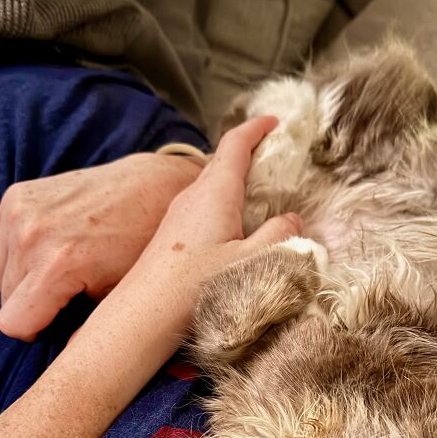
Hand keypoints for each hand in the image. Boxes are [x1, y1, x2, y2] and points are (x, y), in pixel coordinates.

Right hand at [0, 152, 204, 340]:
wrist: (151, 189)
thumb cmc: (142, 247)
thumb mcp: (120, 297)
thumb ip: (86, 330)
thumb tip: (70, 363)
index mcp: (56, 265)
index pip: (13, 323)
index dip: (34, 331)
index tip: (56, 322)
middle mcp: (30, 234)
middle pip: (5, 300)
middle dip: (32, 304)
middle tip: (68, 292)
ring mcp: (19, 210)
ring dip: (21, 279)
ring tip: (60, 269)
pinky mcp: (15, 195)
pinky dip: (15, 253)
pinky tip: (49, 248)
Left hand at [74, 116, 301, 391]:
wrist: (143, 315)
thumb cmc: (197, 286)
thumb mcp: (250, 262)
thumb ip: (278, 236)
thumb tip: (293, 220)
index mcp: (215, 191)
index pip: (236, 144)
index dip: (256, 128)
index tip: (275, 122)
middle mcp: (193, 195)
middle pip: (222, 161)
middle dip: (248, 153)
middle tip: (274, 158)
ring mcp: (178, 214)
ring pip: (211, 185)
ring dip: (235, 181)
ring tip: (259, 193)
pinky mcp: (170, 235)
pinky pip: (202, 206)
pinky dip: (222, 203)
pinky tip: (233, 228)